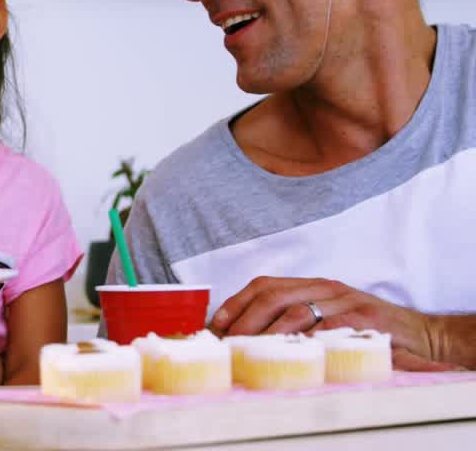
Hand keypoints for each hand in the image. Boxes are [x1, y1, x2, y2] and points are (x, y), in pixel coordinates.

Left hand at [210, 276, 447, 365]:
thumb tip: (247, 337)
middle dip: (245, 320)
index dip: (237, 302)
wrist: (421, 333)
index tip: (217, 324)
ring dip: (269, 334)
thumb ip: (296, 321)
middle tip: (229, 343)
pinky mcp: (365, 320)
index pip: (265, 284)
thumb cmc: (366, 329)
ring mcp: (346, 302)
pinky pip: (330, 329)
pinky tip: (291, 354)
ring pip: (297, 312)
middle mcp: (326, 288)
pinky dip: (307, 341)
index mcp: (313, 285)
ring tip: (251, 352)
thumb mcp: (329, 317)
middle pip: (274, 296)